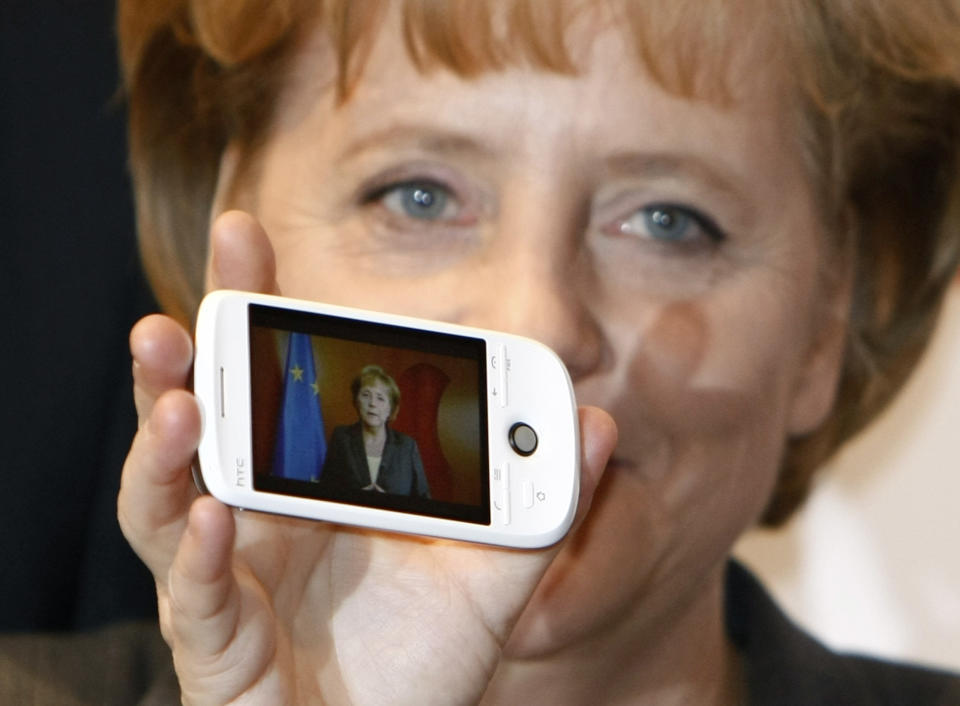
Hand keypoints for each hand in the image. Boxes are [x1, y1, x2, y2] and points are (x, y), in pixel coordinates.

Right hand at [119, 210, 616, 704]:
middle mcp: (256, 513)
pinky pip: (195, 595)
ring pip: (165, 500)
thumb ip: (538, 504)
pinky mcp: (217, 644)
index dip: (256, 311)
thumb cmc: (422, 658)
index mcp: (312, 479)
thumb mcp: (491, 574)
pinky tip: (220, 516)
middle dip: (184, 359)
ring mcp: (226, 576)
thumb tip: (593, 422)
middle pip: (202, 421)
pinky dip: (202, 554)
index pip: (277, 379)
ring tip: (180, 403)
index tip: (248, 239)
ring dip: (165, 448)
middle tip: (185, 305)